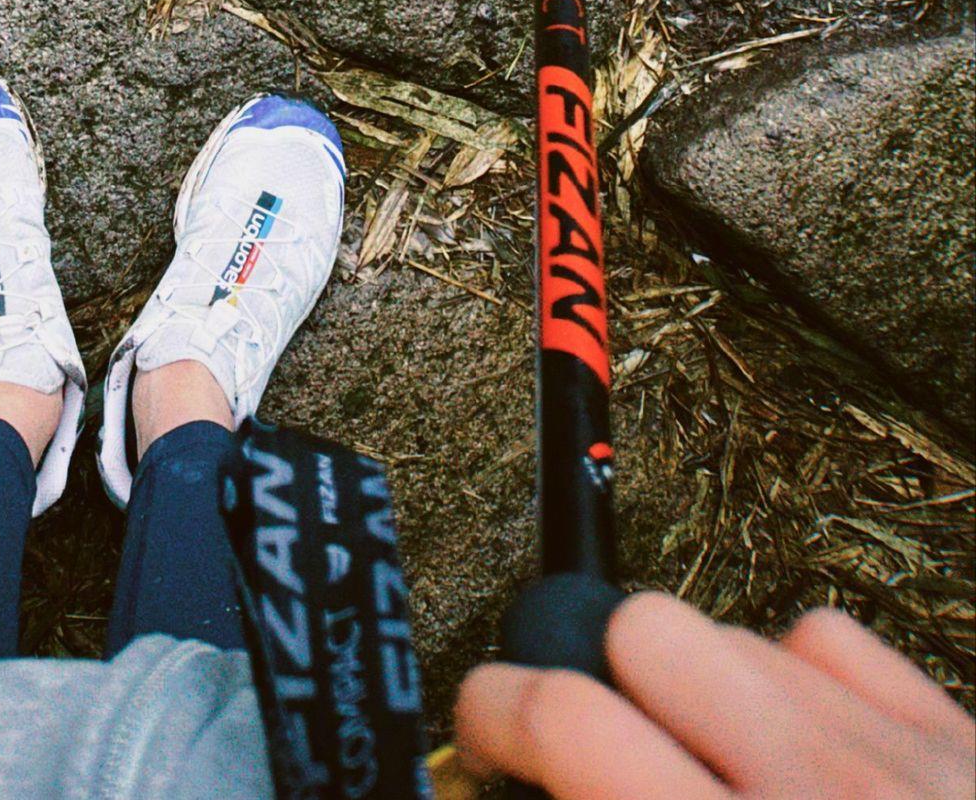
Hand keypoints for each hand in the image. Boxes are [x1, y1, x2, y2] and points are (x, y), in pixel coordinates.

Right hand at [453, 592, 974, 798]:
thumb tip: (551, 794)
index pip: (573, 725)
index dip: (498, 713)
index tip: (485, 729)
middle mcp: (816, 793)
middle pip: (648, 632)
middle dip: (604, 684)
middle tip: (598, 752)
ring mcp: (901, 755)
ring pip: (736, 631)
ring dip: (700, 689)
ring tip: (709, 772)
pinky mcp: (958, 735)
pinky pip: (830, 643)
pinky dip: (801, 687)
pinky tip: (800, 758)